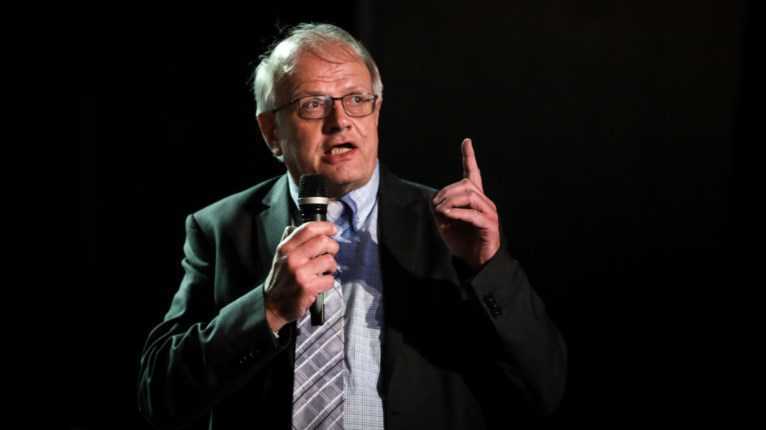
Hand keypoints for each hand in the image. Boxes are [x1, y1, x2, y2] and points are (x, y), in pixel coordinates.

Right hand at [263, 221, 338, 331]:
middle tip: (330, 254)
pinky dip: (328, 282)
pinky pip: (330, 279)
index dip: (325, 227)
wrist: (272, 305)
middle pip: (323, 242)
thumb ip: (293, 241)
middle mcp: (292, 258)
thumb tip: (311, 229)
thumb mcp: (280, 256)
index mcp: (286, 248)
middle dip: (332, 247)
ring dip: (331, 267)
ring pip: (329, 260)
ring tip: (324, 271)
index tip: (333, 229)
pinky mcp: (308, 287)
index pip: (308, 229)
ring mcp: (300, 273)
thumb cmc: (280, 280)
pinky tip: (320, 284)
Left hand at [432, 138, 500, 270]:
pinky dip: (457, 213)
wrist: (477, 262)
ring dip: (450, 201)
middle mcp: (484, 202)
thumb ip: (441, 209)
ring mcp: (489, 212)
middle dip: (447, 191)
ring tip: (441, 211)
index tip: (466, 141)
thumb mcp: (446, 223)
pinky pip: (472, 213)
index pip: (473, 172)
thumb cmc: (462, 242)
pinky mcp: (489, 224)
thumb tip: (435, 201)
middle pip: (466, 184)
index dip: (469, 157)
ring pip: (469, 195)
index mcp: (475, 199)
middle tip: (435, 206)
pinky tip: (447, 216)